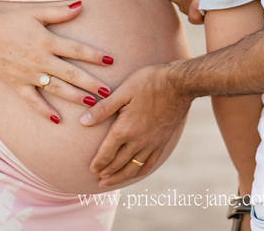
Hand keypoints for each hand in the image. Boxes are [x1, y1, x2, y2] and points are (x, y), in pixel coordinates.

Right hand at [0, 0, 114, 122]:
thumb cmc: (9, 21)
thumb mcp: (35, 13)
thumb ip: (59, 12)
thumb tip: (81, 5)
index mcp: (46, 41)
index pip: (76, 49)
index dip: (94, 55)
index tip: (111, 61)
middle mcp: (40, 60)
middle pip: (71, 73)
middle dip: (90, 83)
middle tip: (108, 92)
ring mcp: (29, 75)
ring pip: (56, 89)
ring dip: (75, 97)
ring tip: (91, 104)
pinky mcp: (17, 85)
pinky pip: (33, 101)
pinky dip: (44, 111)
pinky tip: (57, 120)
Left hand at [80, 63, 191, 186]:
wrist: (179, 84)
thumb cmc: (149, 82)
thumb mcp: (123, 91)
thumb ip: (103, 109)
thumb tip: (83, 121)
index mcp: (125, 129)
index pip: (107, 152)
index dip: (98, 163)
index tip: (91, 169)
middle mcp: (138, 140)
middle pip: (118, 163)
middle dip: (107, 174)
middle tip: (98, 180)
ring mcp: (151, 143)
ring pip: (133, 167)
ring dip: (121, 176)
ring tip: (111, 182)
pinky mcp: (162, 141)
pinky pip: (150, 163)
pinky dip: (140, 172)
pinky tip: (135, 173)